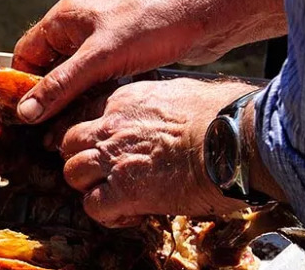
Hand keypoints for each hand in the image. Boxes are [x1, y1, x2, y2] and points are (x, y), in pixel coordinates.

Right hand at [15, 0, 304, 123]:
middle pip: (47, 64)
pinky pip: (96, 75)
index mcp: (64, 17)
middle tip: (45, 130)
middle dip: (46, 94)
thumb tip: (25, 112)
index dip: (20, 83)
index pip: (25, 52)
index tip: (21, 117)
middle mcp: (78, 25)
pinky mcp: (122, 50)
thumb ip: (61, 85)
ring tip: (70, 126)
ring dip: (71, 96)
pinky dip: (92, 93)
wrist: (203, 15)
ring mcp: (101, 38)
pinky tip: (97, 113)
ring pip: (73, 73)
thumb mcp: (100, 58)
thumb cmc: (150, 25)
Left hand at [58, 78, 254, 226]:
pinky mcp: (125, 191)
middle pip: (71, 142)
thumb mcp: (183, 91)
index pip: (90, 115)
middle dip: (82, 156)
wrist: (234, 138)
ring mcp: (114, 159)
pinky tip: (127, 214)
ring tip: (113, 193)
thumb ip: (164, 100)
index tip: (106, 145)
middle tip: (102, 170)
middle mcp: (112, 126)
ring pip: (73, 172)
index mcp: (126, 100)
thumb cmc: (223, 113)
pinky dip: (106, 214)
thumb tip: (176, 106)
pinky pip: (93, 206)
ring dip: (89, 186)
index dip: (95, 134)